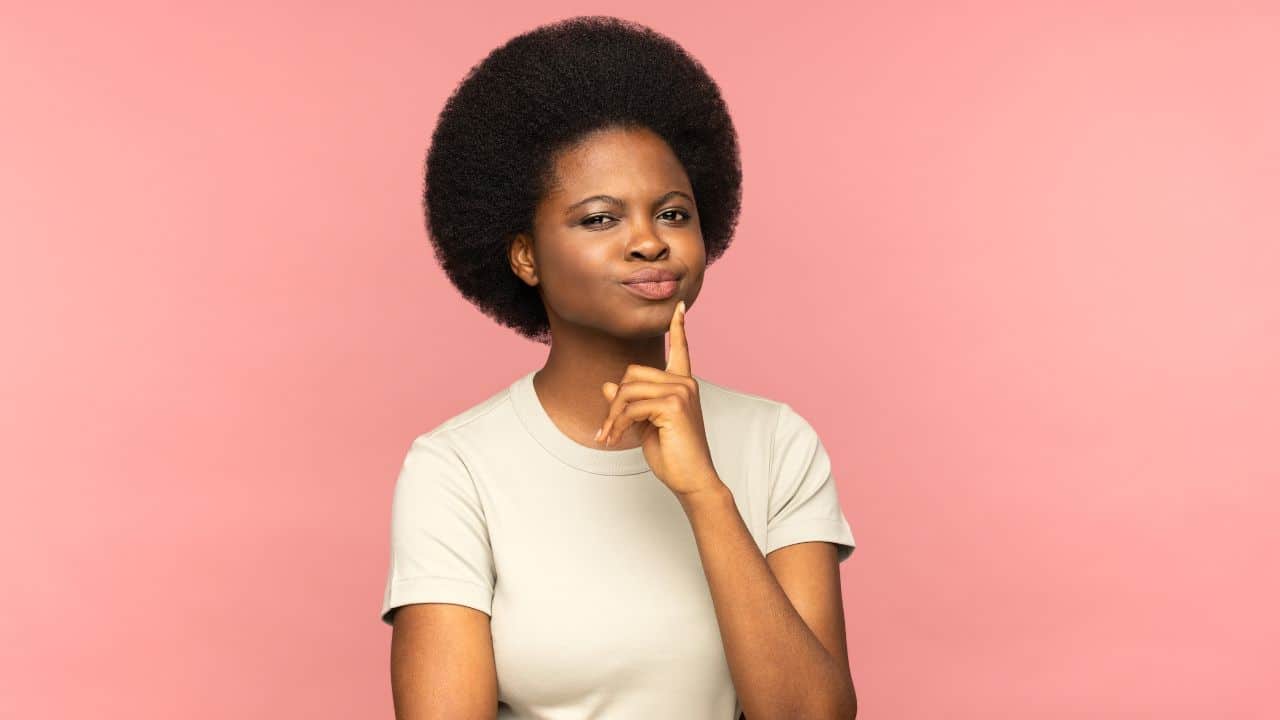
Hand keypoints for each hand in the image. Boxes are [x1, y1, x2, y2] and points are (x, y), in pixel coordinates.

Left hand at [595, 300, 722, 498]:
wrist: (692, 480)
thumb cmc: (673, 454)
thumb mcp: (645, 424)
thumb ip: (630, 402)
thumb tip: (608, 384)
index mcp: (682, 385)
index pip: (680, 349)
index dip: (677, 327)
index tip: (677, 306)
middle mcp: (684, 383)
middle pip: (632, 374)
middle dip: (614, 402)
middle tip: (608, 428)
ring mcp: (681, 391)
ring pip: (627, 391)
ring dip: (612, 416)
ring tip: (609, 437)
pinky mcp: (673, 405)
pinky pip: (631, 407)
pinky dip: (617, 424)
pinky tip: (615, 439)